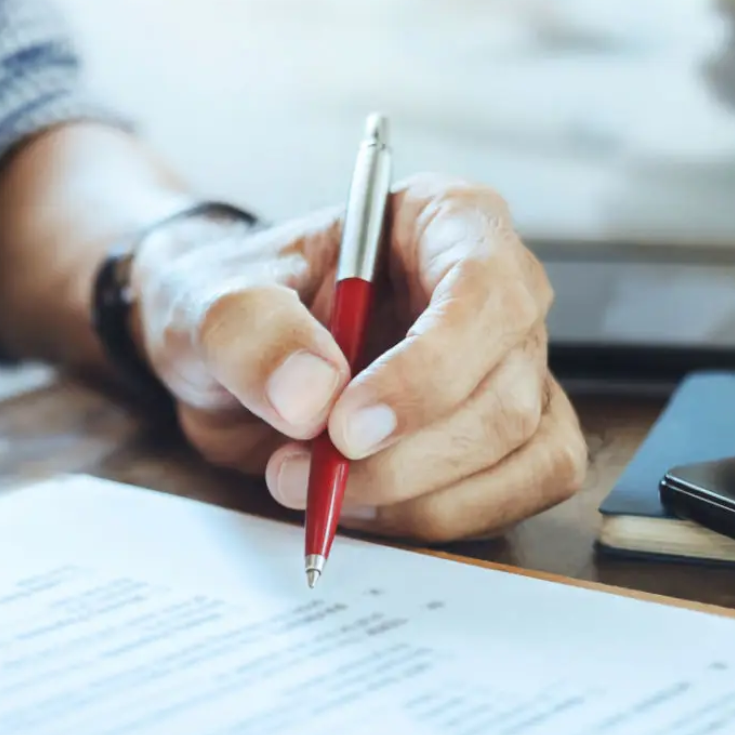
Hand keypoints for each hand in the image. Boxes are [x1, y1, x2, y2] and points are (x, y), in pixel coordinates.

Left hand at [132, 176, 586, 539]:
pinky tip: (368, 507)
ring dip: (416, 494)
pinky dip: (443, 515)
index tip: (347, 426)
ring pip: (519, 448)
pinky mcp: (507, 436)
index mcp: (443, 219)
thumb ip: (252, 333)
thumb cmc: (236, 306)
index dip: (426, 371)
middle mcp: (495, 291)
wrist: (225, 361)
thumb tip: (312, 396)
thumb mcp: (212, 302)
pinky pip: (522, 489)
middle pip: (506, 388)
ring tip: (317, 485)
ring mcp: (510, 366)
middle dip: (406, 453)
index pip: (483, 290)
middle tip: (308, 470)